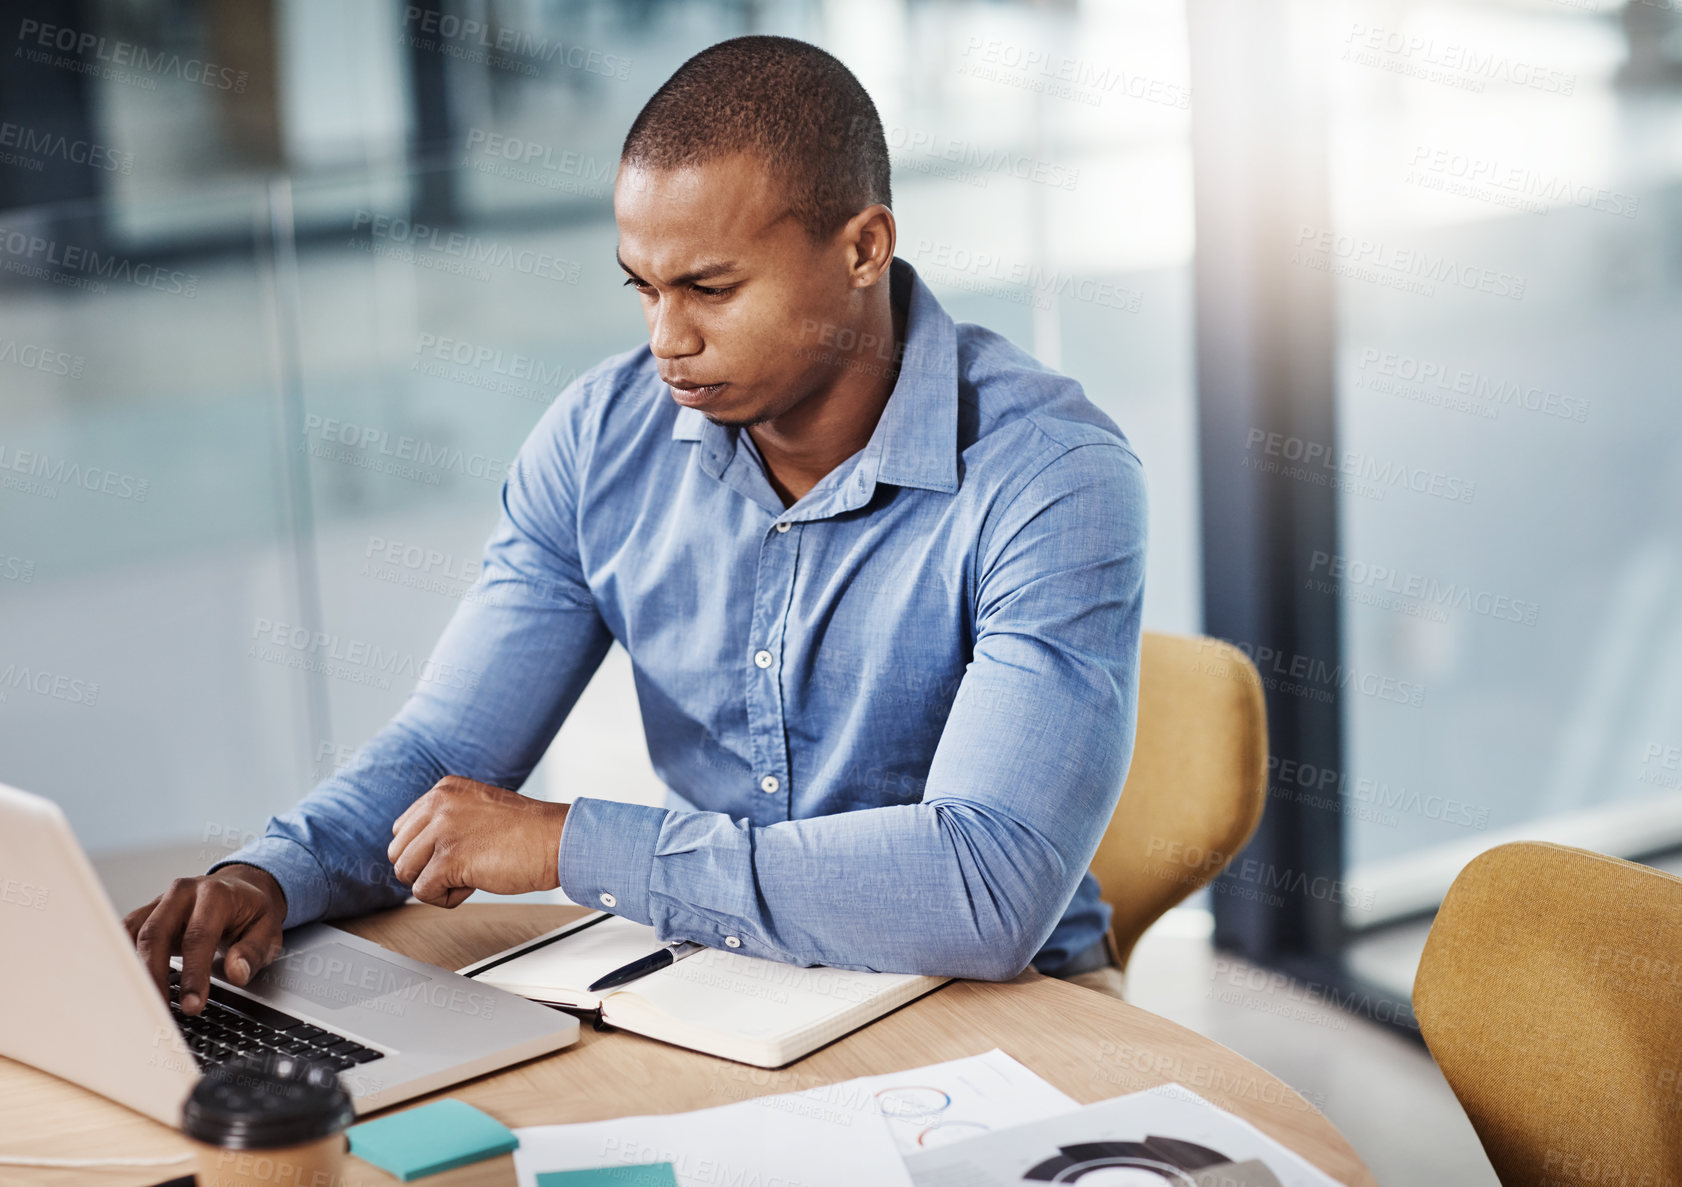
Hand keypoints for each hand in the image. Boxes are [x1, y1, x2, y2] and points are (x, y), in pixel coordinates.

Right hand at [124, 864, 287, 1015]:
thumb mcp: (268, 929)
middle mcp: (183, 894)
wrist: (243, 888)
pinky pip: (127, 934)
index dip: (193, 974)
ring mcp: (161, 901)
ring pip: (135, 935)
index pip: (198, 937)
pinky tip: (127, 983)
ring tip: (141, 1002)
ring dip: (135, 971)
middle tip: (160, 1010)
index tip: (193, 1005)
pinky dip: (124, 959)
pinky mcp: (148, 913)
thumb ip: (253, 951)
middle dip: (155, 977)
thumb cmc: (253, 910)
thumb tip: (237, 973)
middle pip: (156, 935)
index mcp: (215, 895)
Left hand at [387, 776, 568, 908]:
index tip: (456, 854)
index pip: (404, 828)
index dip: (427, 851)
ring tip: (469, 875)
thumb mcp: (478, 809)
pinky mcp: (449, 859)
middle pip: (398, 852)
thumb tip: (417, 851)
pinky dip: (447, 898)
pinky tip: (474, 885)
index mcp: (444, 789)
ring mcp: (442, 830)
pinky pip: (423, 892)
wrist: (557, 840)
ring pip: (405, 873)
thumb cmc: (527, 831)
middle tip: (461, 868)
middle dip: (425, 868)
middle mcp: (439, 805)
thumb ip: (447, 820)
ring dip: (435, 883)